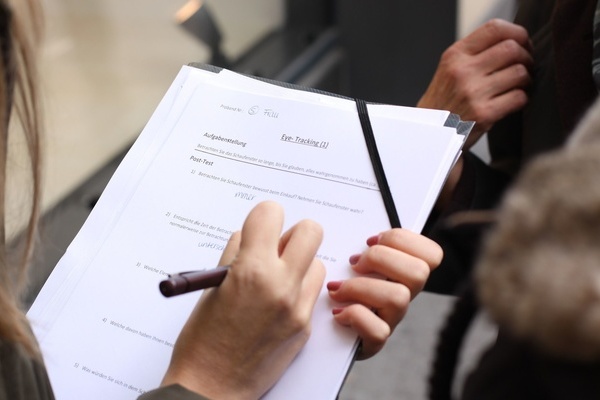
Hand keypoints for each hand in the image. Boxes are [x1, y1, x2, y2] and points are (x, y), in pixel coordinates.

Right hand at [161, 201, 325, 398]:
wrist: (212, 388)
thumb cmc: (202, 341)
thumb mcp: (211, 287)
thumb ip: (235, 255)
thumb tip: (250, 236)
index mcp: (250, 270)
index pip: (271, 213)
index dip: (262, 218)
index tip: (257, 229)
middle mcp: (280, 285)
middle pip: (310, 231)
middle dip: (292, 235)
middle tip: (275, 250)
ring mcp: (297, 308)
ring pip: (316, 263)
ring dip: (299, 265)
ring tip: (275, 281)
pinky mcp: (305, 327)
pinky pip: (311, 293)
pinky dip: (298, 291)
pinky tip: (277, 305)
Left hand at [327, 229, 441, 359]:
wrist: (323, 329)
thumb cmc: (337, 284)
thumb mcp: (351, 259)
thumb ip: (362, 242)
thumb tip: (359, 222)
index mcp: (402, 272)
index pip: (432, 254)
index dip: (403, 240)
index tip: (371, 240)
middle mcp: (404, 295)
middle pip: (419, 272)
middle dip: (381, 258)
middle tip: (354, 263)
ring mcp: (391, 319)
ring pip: (399, 298)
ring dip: (361, 287)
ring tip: (337, 288)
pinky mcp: (375, 342)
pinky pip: (378, 330)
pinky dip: (354, 316)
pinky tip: (337, 312)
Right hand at [418, 18, 532, 147]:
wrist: (430, 134)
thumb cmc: (444, 101)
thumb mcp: (450, 69)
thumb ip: (475, 53)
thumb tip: (515, 41)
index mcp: (455, 55)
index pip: (495, 29)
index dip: (517, 33)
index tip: (522, 44)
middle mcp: (463, 71)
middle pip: (512, 49)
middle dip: (526, 57)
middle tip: (526, 67)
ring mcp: (473, 93)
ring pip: (519, 72)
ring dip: (526, 79)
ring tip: (519, 85)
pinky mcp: (484, 114)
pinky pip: (519, 97)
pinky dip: (522, 98)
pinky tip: (514, 100)